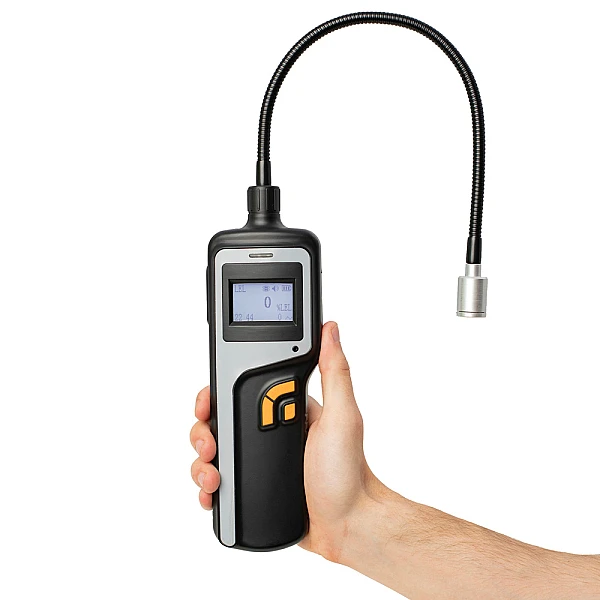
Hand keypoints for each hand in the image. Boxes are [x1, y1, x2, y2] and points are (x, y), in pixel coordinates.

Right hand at [189, 321, 382, 559]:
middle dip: (203, 431)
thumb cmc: (348, 473)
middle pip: (219, 422)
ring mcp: (258, 461)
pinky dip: (207, 487)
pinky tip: (211, 493)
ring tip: (212, 476)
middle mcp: (268, 432)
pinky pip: (218, 483)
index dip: (217, 393)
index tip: (207, 402)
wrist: (347, 526)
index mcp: (286, 410)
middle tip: (209, 445)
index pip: (241, 389)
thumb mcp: (343, 416)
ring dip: (201, 462)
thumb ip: (335, 372)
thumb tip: (330, 328)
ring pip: (212, 453)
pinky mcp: (251, 489)